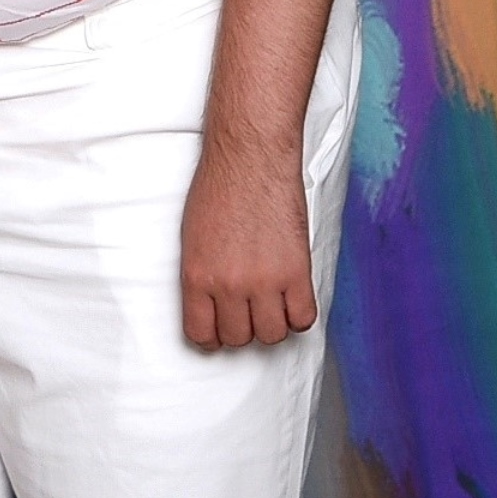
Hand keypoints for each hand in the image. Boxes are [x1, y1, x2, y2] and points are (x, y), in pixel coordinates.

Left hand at [178, 139, 315, 348]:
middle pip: (239, 338)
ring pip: (272, 335)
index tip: (219, 330)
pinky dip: (299, 315)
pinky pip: (303, 319)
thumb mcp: (193, 238)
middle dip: (242, 329)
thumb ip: (203, 276)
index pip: (201, 334)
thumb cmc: (219, 189)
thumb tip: (212, 306)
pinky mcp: (296, 272)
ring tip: (270, 303)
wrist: (250, 159)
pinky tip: (292, 298)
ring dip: (271, 324)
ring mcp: (264, 281)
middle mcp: (228, 285)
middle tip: (247, 310)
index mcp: (196, 276)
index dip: (212, 337)